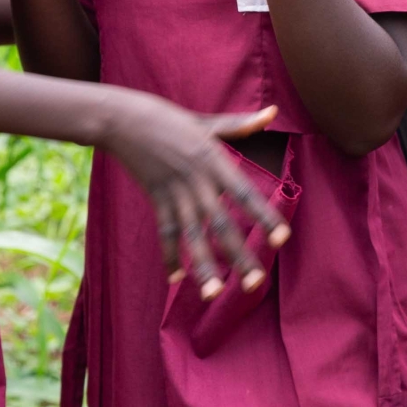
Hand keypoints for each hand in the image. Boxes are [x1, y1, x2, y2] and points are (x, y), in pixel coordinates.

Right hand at [105, 101, 287, 296]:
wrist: (123, 120)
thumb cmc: (170, 118)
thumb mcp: (207, 121)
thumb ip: (241, 124)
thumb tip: (273, 112)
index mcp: (214, 161)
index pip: (246, 194)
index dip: (265, 217)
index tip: (283, 239)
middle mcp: (196, 181)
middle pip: (221, 224)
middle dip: (238, 256)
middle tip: (255, 284)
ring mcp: (174, 193)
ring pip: (192, 236)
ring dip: (203, 267)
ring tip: (214, 295)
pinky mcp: (156, 199)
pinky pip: (165, 233)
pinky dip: (169, 255)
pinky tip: (176, 279)